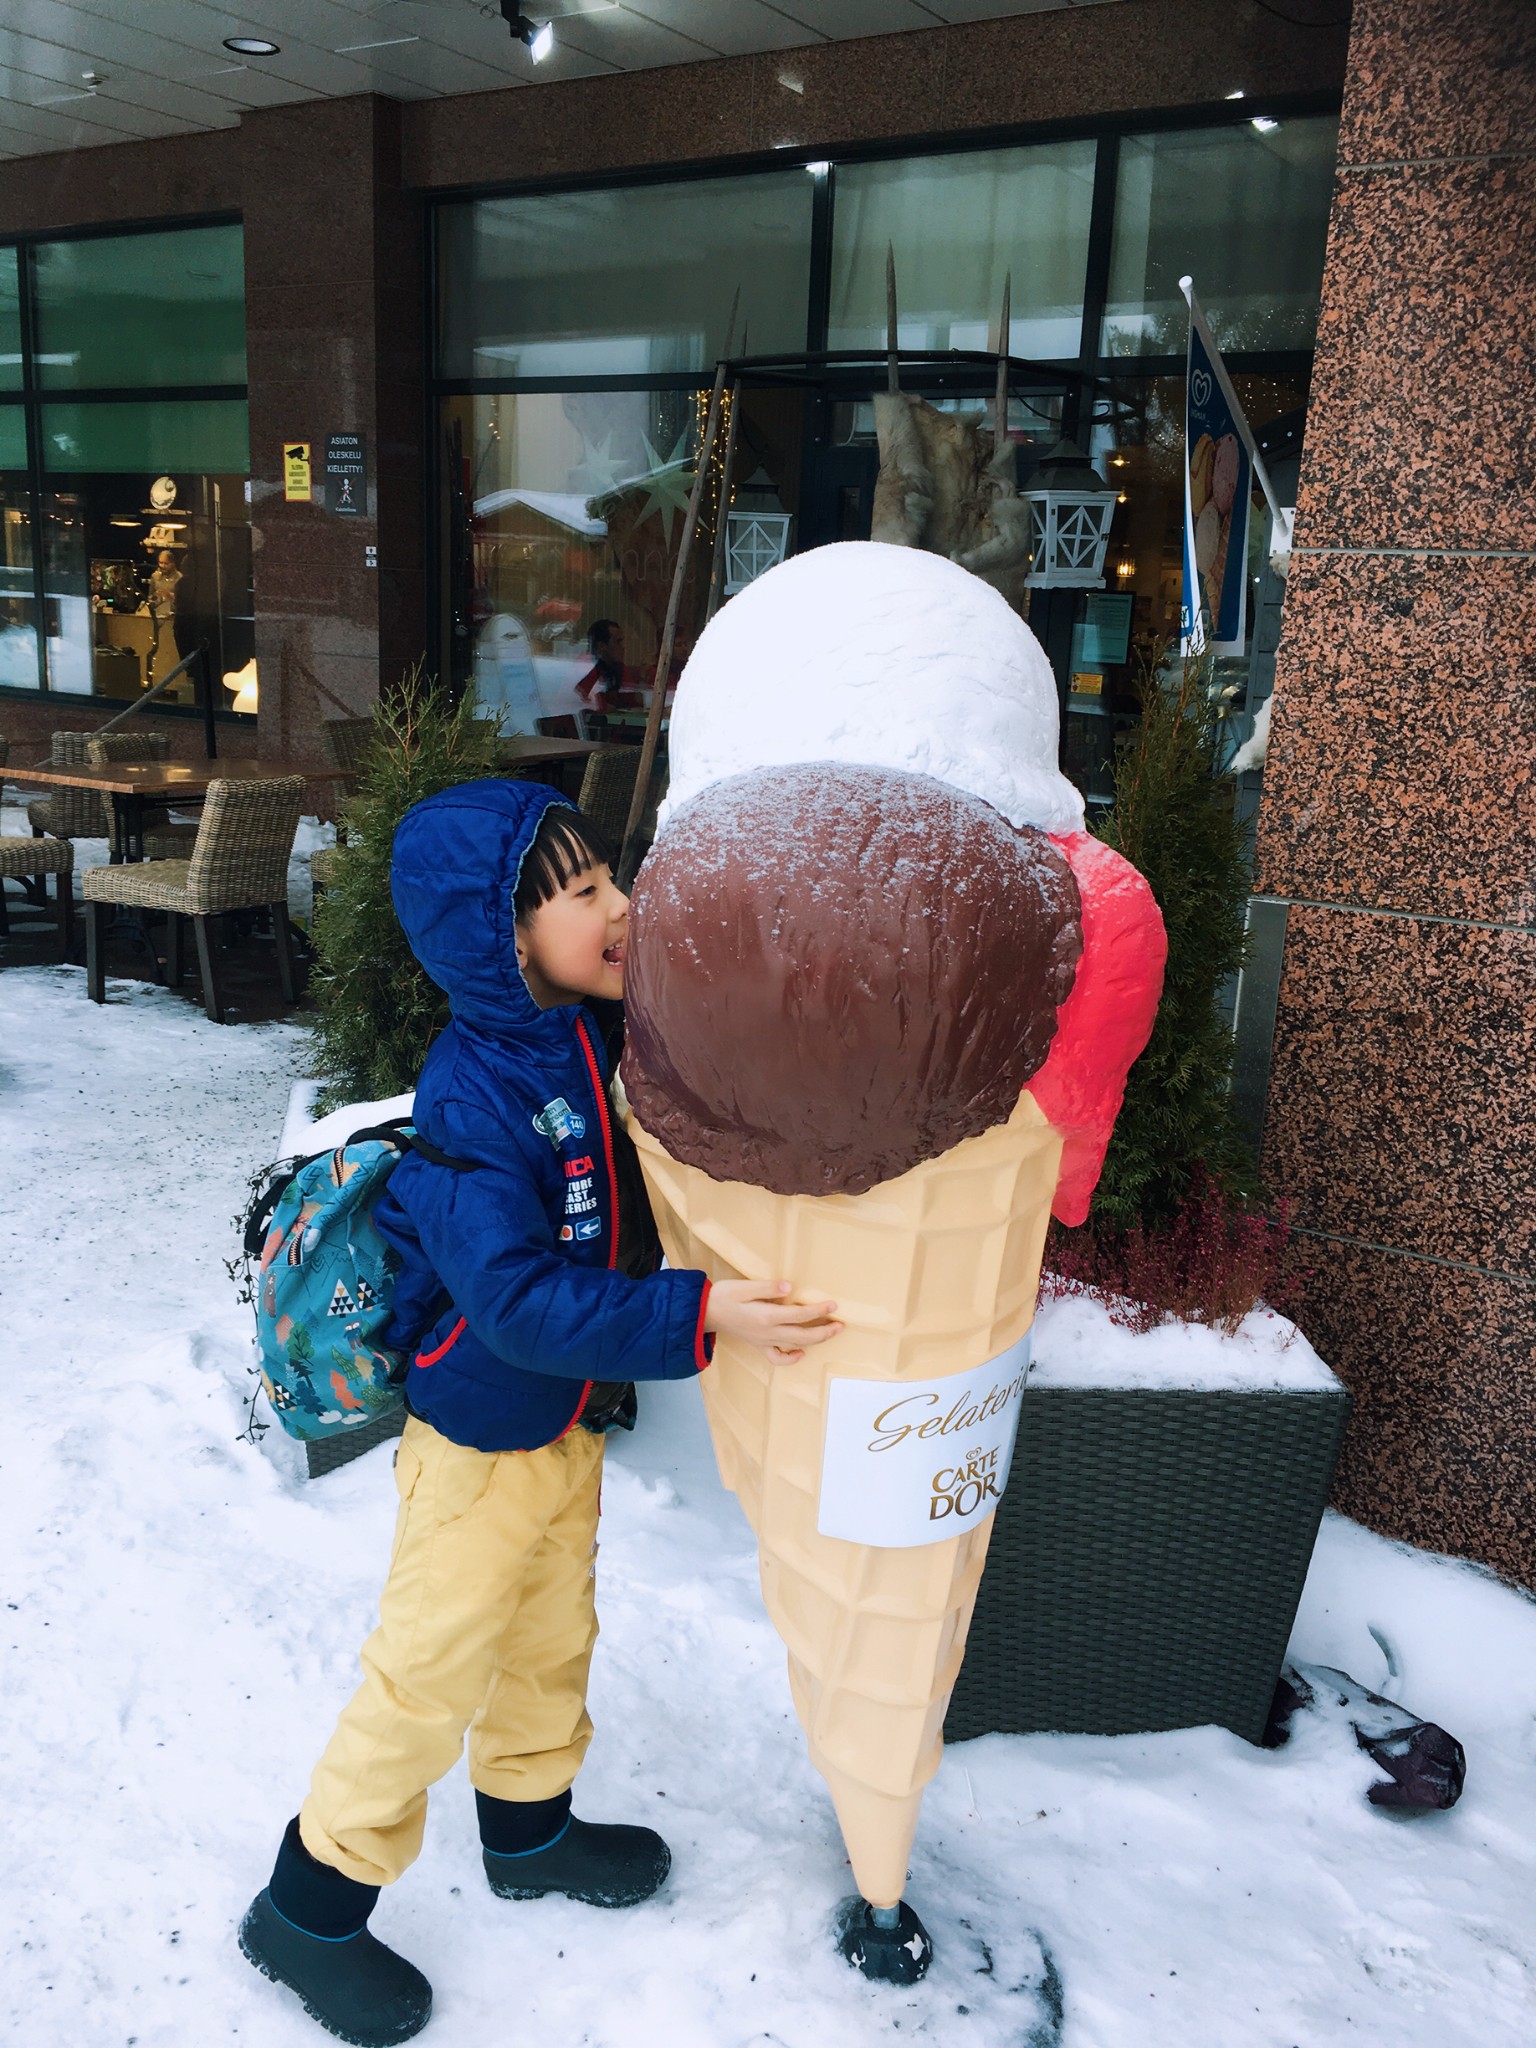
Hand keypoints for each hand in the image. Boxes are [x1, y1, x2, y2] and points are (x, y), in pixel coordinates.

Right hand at [704, 1278, 841, 1364]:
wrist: (704, 1312)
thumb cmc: (723, 1296)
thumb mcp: (743, 1287)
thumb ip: (766, 1288)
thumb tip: (788, 1287)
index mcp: (766, 1316)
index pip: (799, 1315)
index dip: (819, 1310)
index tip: (833, 1305)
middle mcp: (768, 1332)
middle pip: (803, 1335)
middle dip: (824, 1331)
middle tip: (841, 1325)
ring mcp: (764, 1341)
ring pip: (795, 1345)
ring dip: (815, 1341)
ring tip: (830, 1333)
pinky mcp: (758, 1345)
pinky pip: (777, 1358)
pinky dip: (791, 1358)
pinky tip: (800, 1353)